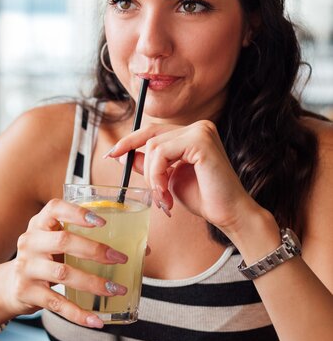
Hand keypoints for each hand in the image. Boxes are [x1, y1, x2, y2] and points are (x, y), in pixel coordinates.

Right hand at [6, 198, 129, 328]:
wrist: (9, 286)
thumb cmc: (45, 259)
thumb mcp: (55, 243)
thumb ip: (87, 241)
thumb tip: (142, 249)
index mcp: (40, 224)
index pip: (54, 209)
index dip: (78, 212)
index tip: (102, 222)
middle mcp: (30, 241)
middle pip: (63, 241)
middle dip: (94, 250)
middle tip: (119, 259)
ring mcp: (26, 267)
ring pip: (63, 273)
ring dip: (93, 282)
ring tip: (116, 289)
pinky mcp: (27, 292)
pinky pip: (57, 303)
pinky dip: (78, 313)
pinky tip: (96, 320)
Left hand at [108, 120, 259, 232]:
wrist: (229, 214)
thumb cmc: (203, 197)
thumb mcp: (168, 178)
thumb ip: (148, 164)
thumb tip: (121, 154)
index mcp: (192, 132)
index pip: (152, 131)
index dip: (129, 141)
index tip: (111, 154)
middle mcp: (198, 126)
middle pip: (150, 139)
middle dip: (145, 169)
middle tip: (156, 195)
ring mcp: (201, 130)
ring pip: (153, 148)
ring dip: (152, 177)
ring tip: (164, 197)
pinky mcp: (201, 141)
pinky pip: (162, 154)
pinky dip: (158, 176)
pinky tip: (167, 192)